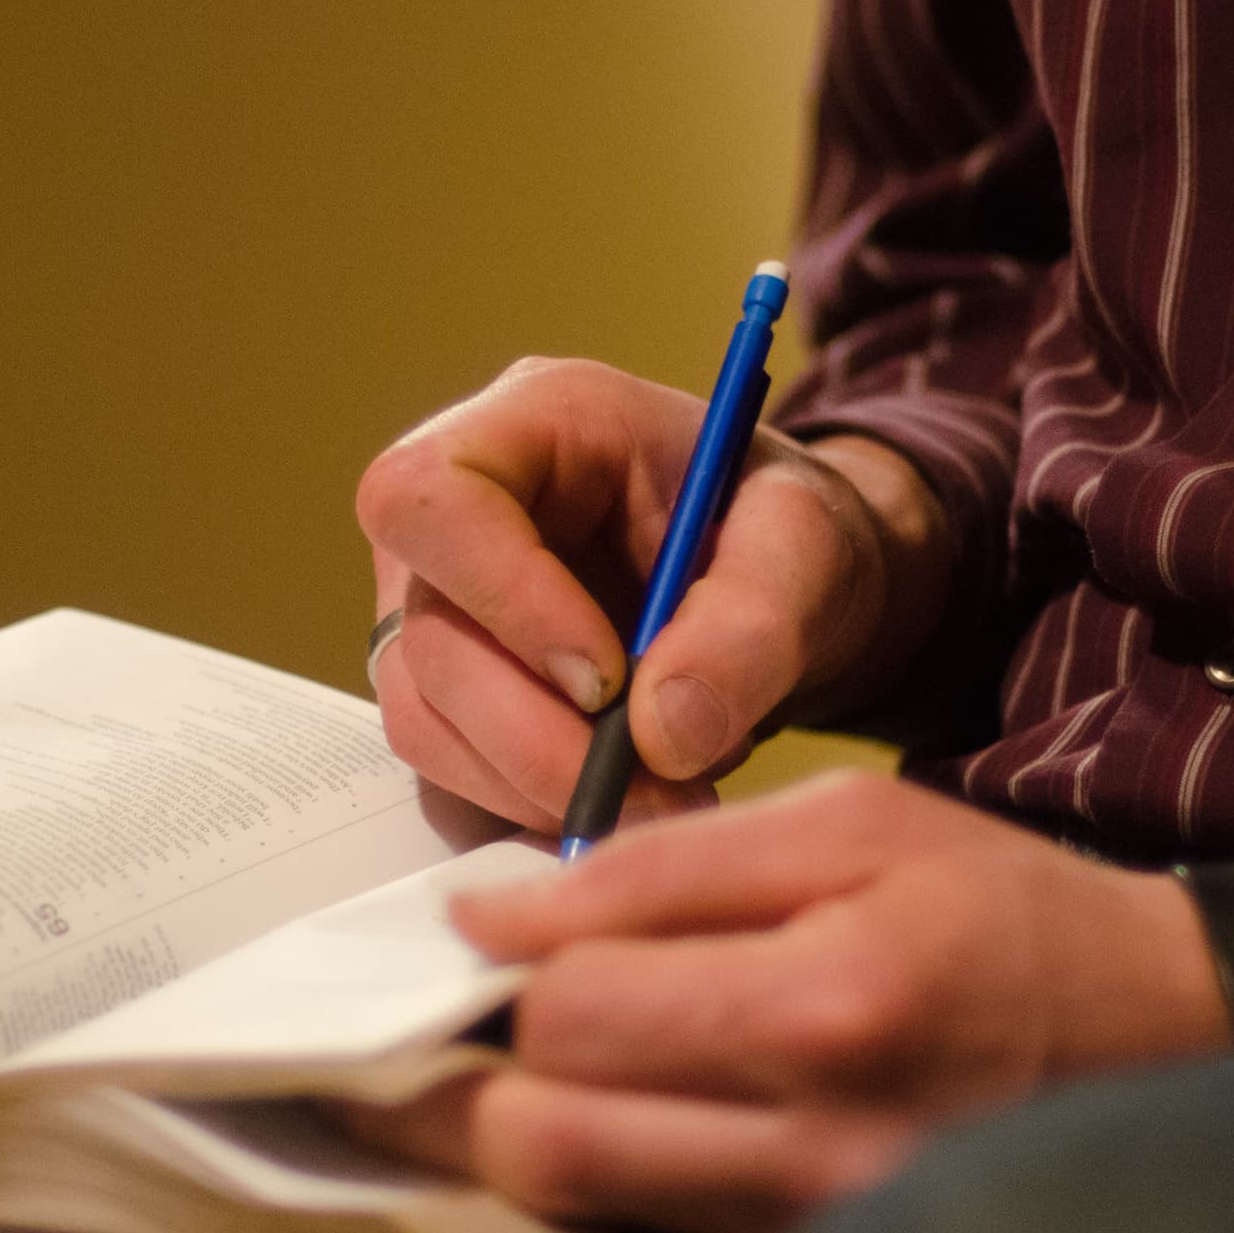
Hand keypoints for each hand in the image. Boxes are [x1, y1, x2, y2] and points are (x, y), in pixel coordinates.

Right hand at [354, 356, 951, 832]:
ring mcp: (442, 608)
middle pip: (426, 636)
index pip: (429, 495)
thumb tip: (662, 735)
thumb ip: (749, 626)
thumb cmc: (788, 533)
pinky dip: (532, 810)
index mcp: (533, 422)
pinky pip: (451, 774)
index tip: (606, 680)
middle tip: (655, 792)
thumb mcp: (809, 549)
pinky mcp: (453, 695)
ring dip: (537, 787)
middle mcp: (458, 515)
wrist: (791, 587)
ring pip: (424, 719)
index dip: (501, 596)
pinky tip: (627, 804)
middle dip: (536, 737)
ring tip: (664, 802)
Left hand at [358, 772, 1233, 1232]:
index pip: (571, 1012)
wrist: (1168, 1039)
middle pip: (543, 1143)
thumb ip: (661, 865)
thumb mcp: (852, 824)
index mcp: (832, 1004)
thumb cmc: (1002, 914)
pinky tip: (603, 1208)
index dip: (515, 977)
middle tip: (507, 1044)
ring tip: (547, 1109)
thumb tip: (490, 917)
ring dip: (530, 1172)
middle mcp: (827, 1155)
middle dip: (491, 1084)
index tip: (518, 957)